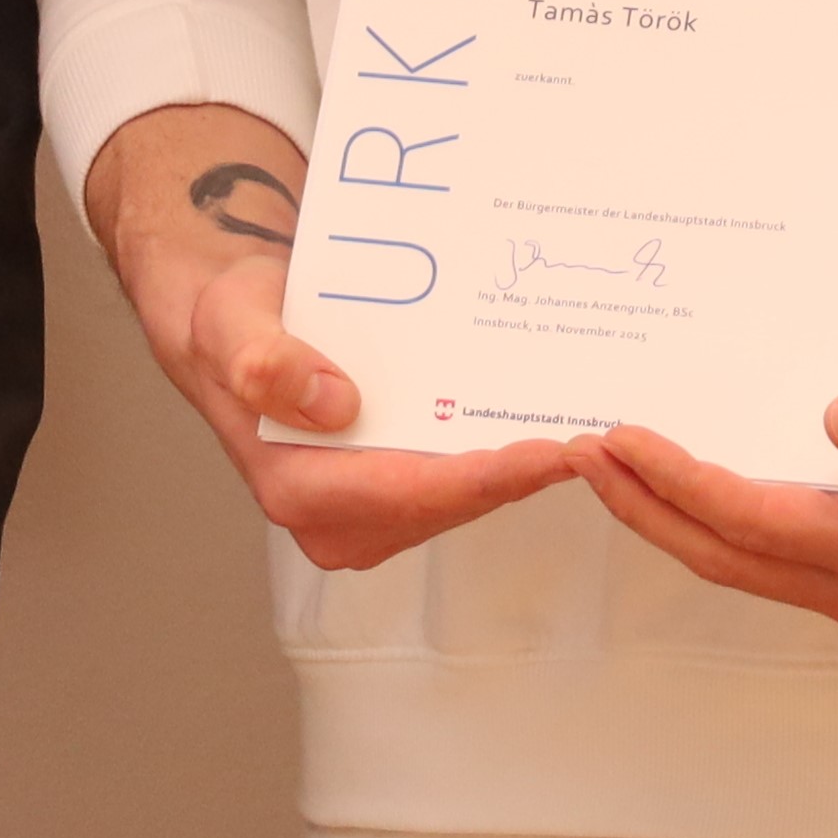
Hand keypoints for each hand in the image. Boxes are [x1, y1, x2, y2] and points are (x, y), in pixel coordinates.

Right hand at [85, 102, 579, 571]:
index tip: (554, 452)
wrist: (237, 319)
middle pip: (455, 501)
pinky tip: (549, 418)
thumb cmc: (233, 320)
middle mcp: (339, 518)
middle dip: (525, 472)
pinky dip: (506, 452)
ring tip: (594, 424)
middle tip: (604, 435)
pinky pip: (464, 476)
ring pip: (469, 494)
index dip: (490, 477)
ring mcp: (372, 510)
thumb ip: (267, 364)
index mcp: (300, 490)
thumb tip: (334, 405)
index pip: (415, 492)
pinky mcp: (396, 492)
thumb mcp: (234, 325)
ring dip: (525, 464)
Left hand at [573, 247, 837, 632]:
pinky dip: (705, 519)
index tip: (618, 436)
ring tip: (606, 461)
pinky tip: (676, 480)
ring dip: (664, 516)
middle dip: (643, 503)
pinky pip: (758, 553)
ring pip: (732, 561)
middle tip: (578, 444)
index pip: (753, 519)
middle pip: (721, 553)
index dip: (677, 481)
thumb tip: (837, 420)